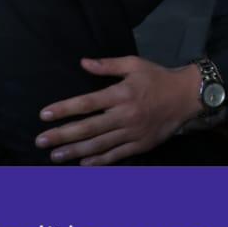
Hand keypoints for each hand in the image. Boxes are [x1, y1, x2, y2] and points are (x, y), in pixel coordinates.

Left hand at [35, 57, 202, 164]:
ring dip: (75, 151)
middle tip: (41, 141)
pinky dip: (99, 161)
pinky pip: (116, 155)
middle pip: (88, 128)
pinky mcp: (141, 144)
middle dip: (62, 135)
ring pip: (99, 145)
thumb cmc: (158, 78)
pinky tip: (83, 164)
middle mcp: (125, 115)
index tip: (44, 115)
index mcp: (121, 93)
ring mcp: (132, 132)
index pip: (87, 103)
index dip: (64, 109)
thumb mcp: (134, 64)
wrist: (187, 96)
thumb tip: (83, 62)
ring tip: (55, 156)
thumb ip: (107, 65)